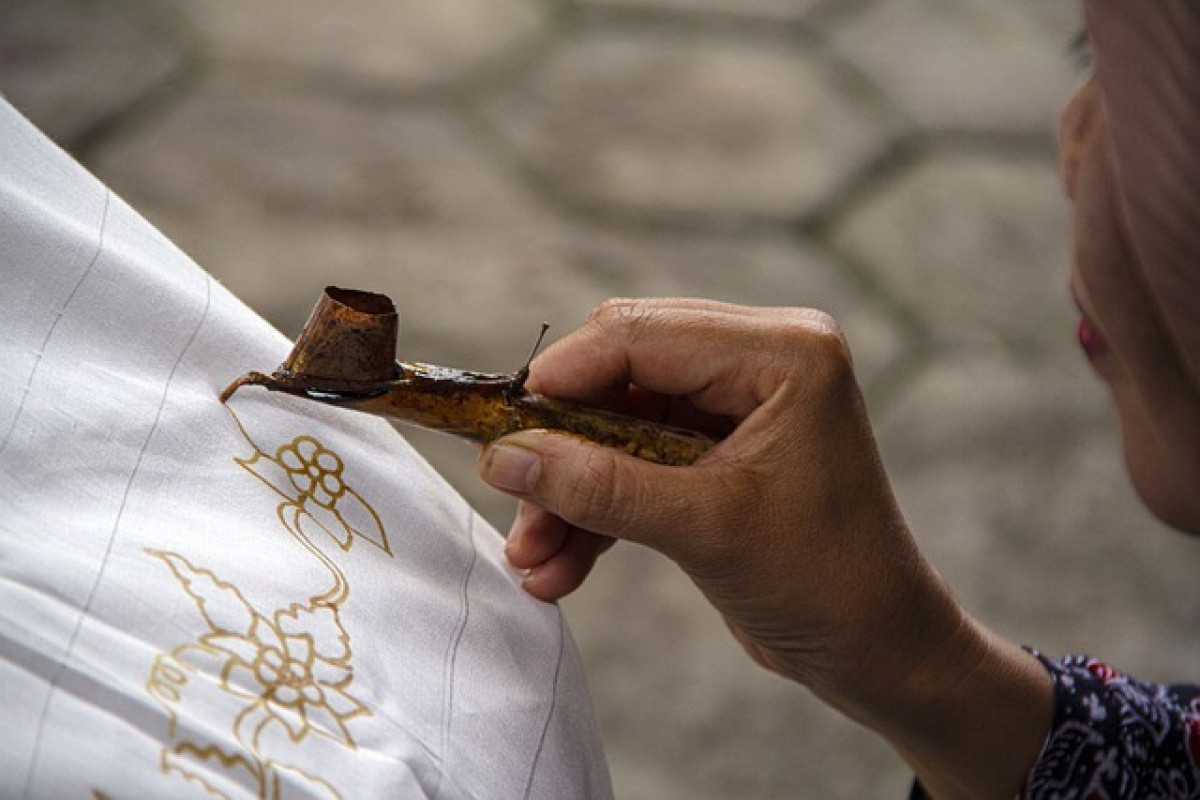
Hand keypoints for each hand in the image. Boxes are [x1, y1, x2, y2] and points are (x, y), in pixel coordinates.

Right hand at [478, 299, 1050, 797]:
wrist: (877, 651)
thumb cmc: (824, 583)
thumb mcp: (704, 529)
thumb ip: (600, 488)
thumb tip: (505, 459)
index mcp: (782, 351)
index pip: (640, 334)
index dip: (560, 377)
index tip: (498, 428)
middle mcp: (760, 360)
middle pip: (620, 374)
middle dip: (562, 446)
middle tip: (510, 497)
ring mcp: (737, 404)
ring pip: (617, 424)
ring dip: (572, 491)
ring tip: (532, 559)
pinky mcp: (717, 450)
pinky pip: (635, 461)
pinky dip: (597, 511)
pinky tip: (560, 569)